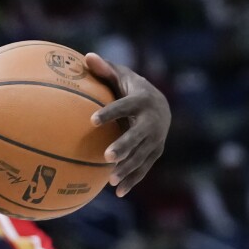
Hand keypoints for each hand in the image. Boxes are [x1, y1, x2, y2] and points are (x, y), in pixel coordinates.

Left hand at [86, 53, 170, 195]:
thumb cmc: (130, 88)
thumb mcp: (120, 77)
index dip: (110, 113)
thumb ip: (104, 70)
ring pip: (142, 155)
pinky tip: (118, 192)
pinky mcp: (155, 152)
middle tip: (106, 156)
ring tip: (110, 179)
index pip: (124, 106)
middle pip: (138, 136)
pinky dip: (132, 180)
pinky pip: (144, 168)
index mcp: (141, 100)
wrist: (161, 105)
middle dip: (124, 146)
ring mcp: (156, 139)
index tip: (92, 120)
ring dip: (128, 168)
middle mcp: (152, 122)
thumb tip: (86, 56)